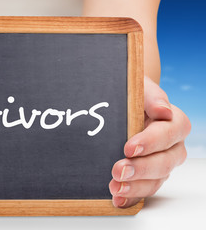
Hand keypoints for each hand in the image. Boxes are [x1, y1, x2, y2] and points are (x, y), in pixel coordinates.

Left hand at [109, 76, 190, 207]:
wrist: (123, 107)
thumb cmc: (133, 96)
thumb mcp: (140, 89)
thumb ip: (152, 96)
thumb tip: (163, 110)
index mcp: (174, 123)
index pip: (169, 133)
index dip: (151, 142)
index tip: (128, 147)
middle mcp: (172, 147)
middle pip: (165, 162)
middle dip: (140, 168)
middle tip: (118, 170)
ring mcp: (161, 164)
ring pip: (156, 180)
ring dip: (135, 187)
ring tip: (114, 187)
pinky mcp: (147, 177)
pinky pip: (143, 191)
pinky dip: (131, 198)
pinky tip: (117, 199)